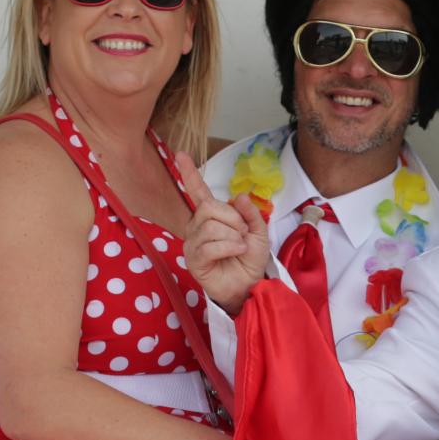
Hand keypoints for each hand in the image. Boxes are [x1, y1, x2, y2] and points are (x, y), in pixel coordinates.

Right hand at [174, 156, 268, 315]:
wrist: (249, 285)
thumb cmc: (250, 259)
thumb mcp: (258, 232)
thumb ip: (250, 213)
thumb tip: (238, 197)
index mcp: (211, 216)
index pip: (197, 192)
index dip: (189, 174)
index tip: (180, 154)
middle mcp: (197, 226)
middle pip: (209, 207)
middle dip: (233, 219)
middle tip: (243, 233)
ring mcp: (193, 243)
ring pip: (211, 226)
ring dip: (233, 235)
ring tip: (239, 246)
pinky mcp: (194, 260)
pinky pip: (210, 245)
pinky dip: (229, 247)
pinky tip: (236, 252)